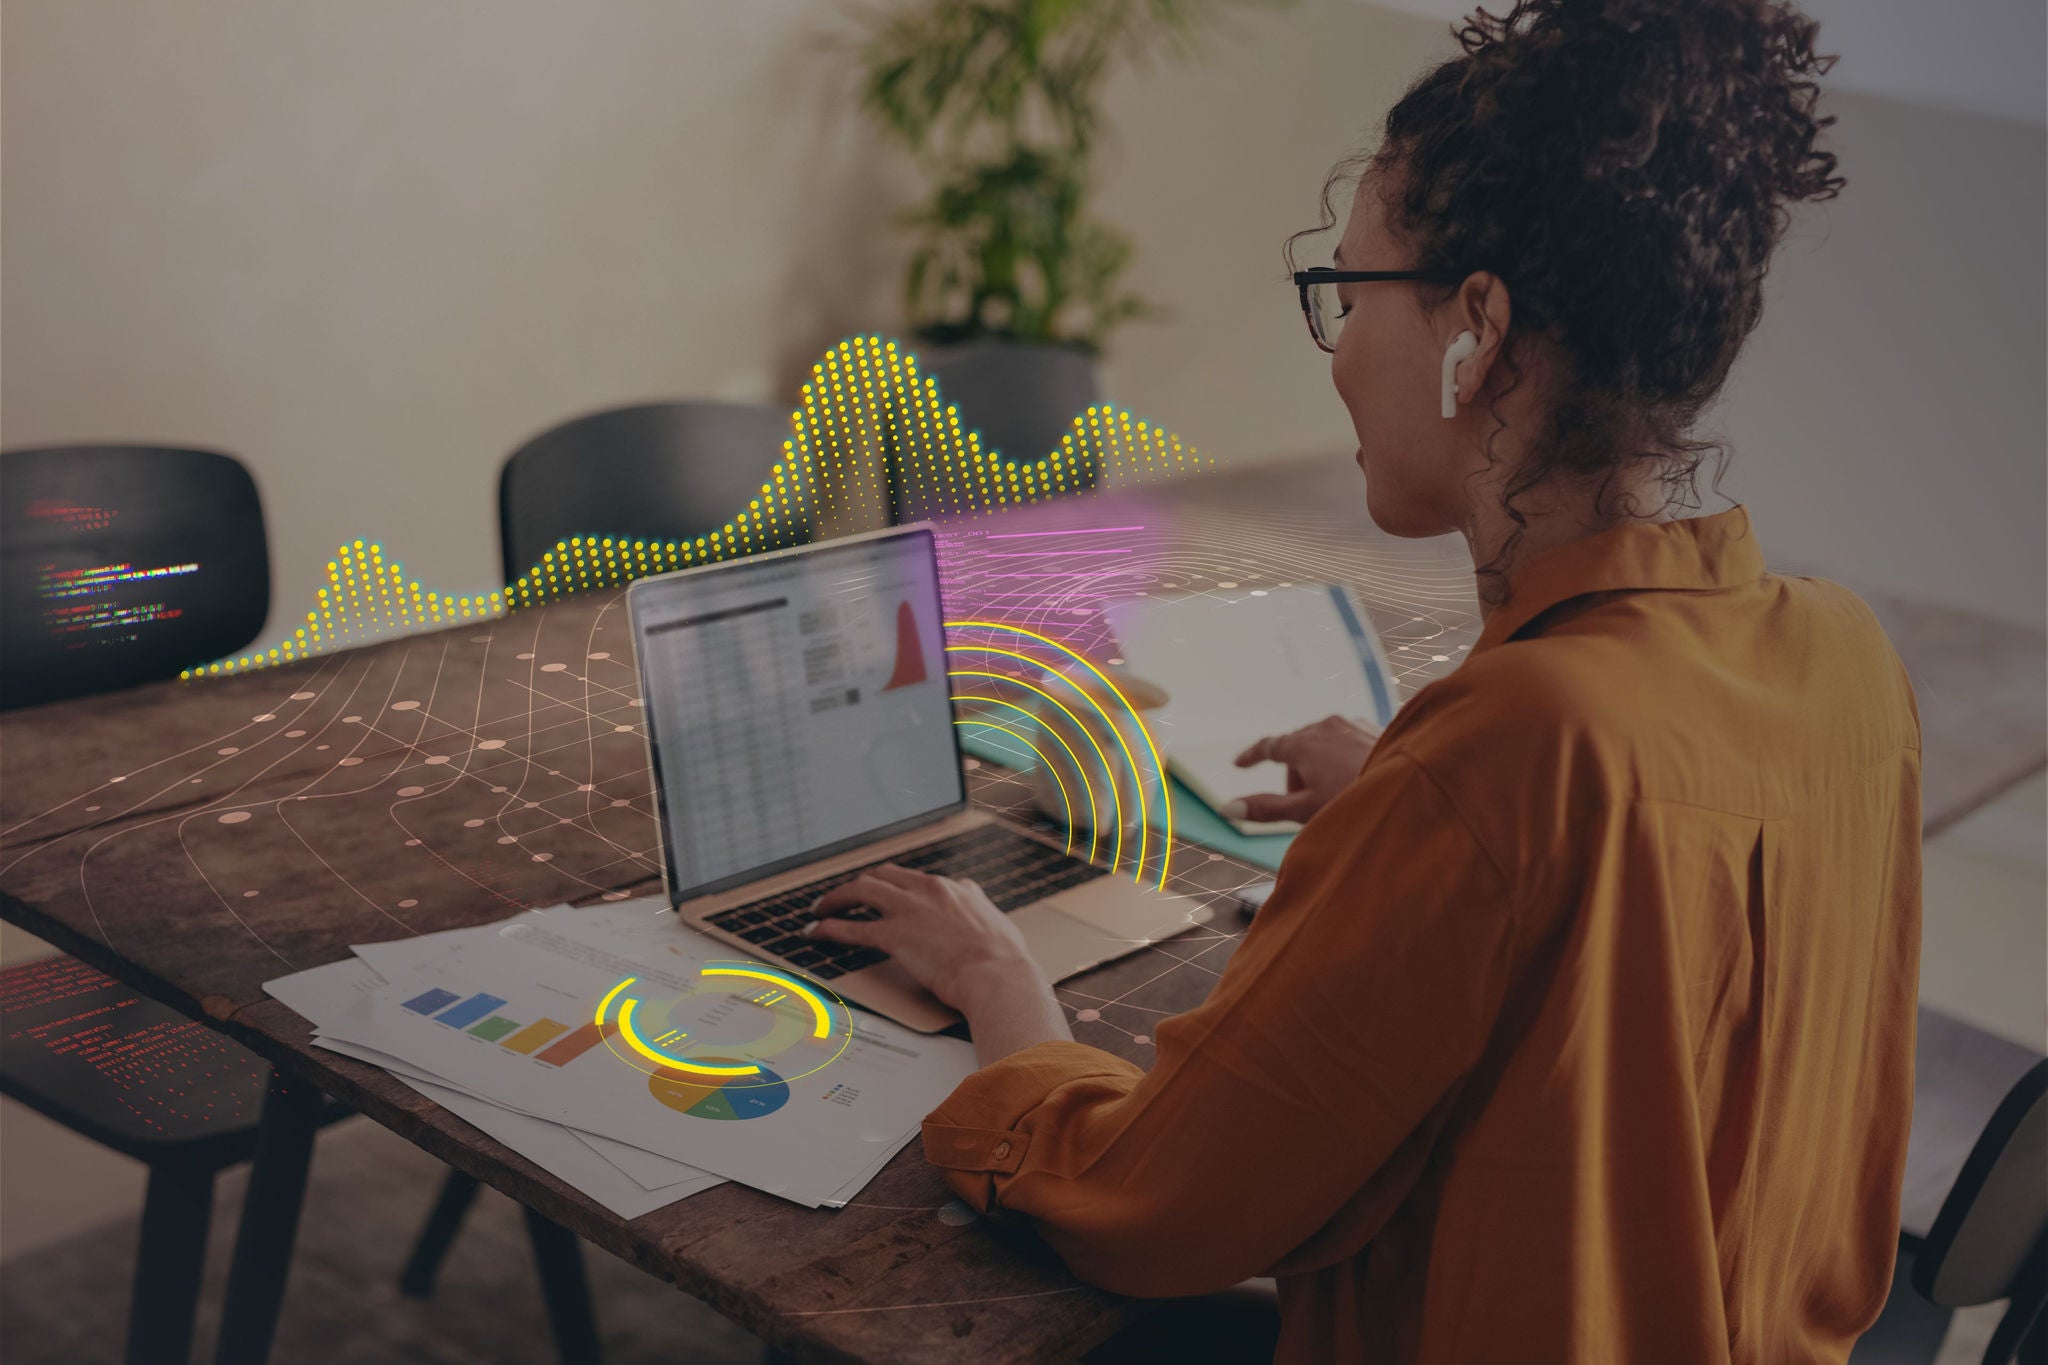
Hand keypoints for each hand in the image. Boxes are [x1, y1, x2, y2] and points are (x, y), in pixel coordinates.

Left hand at [804, 865, 1041, 1012]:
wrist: (998, 975)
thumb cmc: (1004, 959)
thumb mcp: (996, 921)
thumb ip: (980, 908)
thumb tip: (978, 903)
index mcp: (953, 888)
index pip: (913, 878)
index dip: (892, 886)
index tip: (882, 896)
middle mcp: (927, 890)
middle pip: (881, 876)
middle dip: (858, 885)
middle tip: (844, 899)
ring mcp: (909, 910)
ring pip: (861, 890)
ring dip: (836, 899)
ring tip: (821, 910)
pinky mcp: (894, 935)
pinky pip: (851, 928)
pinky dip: (828, 928)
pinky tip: (815, 933)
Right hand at [1223, 714, 1382, 823]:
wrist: (1413, 789)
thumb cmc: (1356, 801)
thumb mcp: (1305, 810)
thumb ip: (1265, 809)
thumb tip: (1227, 808)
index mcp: (1304, 743)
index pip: (1268, 746)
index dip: (1252, 756)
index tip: (1241, 764)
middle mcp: (1326, 726)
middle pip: (1296, 748)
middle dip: (1295, 774)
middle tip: (1307, 805)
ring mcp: (1352, 724)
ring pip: (1322, 744)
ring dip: (1319, 766)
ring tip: (1337, 794)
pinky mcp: (1374, 729)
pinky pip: (1346, 741)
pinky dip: (1342, 758)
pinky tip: (1357, 780)